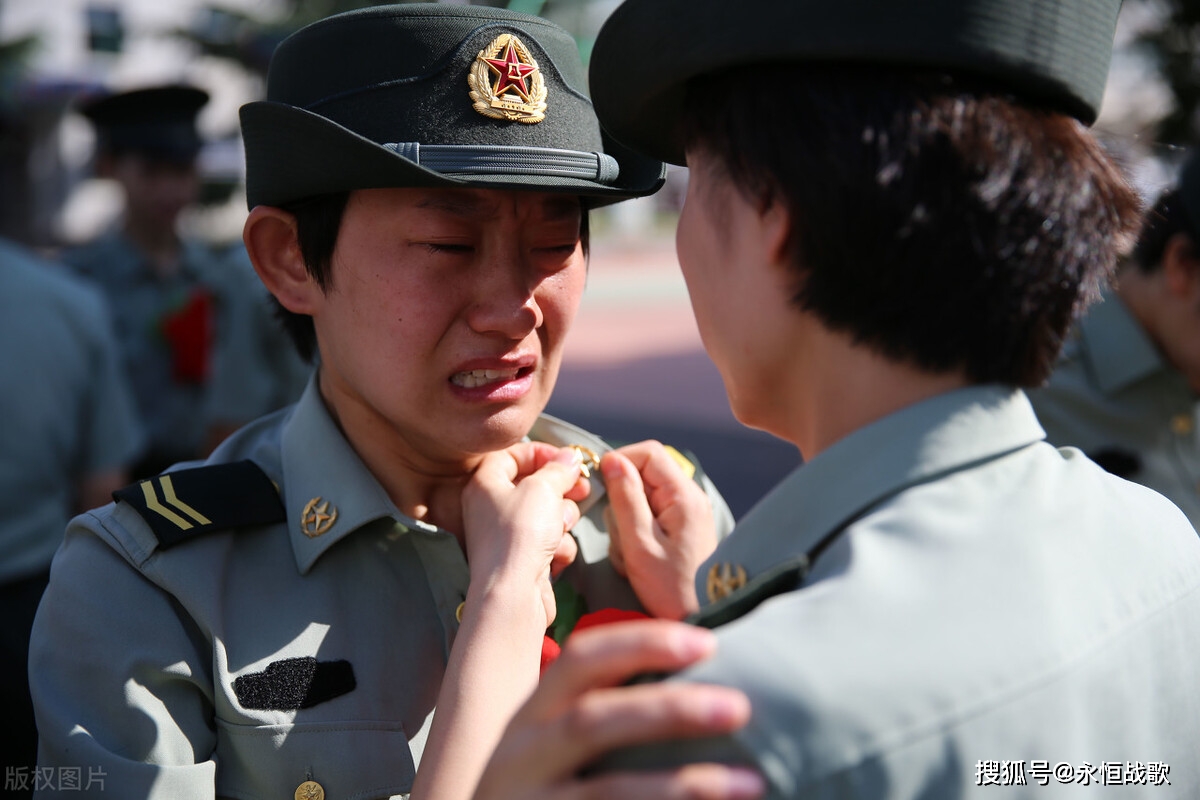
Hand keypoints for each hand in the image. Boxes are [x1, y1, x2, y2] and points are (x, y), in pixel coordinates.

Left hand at [463, 443, 590, 626]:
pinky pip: (548, 542)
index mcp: (484, 484)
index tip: (567, 459)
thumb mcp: (543, 488)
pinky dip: (557, 546)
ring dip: (562, 519)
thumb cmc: (520, 536)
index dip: (541, 453)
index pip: (511, 455)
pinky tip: (555, 554)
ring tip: (562, 527)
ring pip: (546, 514)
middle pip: (533, 485)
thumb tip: (569, 458)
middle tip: (582, 488)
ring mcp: (506, 536)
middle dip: (561, 489)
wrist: (513, 594)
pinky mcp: (522, 560)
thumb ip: (559, 468)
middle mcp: (490, 508)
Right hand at [474, 619, 764, 799]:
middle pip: (594, 720)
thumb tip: (696, 683)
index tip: (708, 642)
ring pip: (610, 791)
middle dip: (669, 709)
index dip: (642, 644)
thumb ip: (598, 713)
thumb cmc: (535, 790)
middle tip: (740, 706)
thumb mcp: (547, 745)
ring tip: (751, 780)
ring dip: (684, 783)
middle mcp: (522, 757)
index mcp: (530, 716)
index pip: (582, 660)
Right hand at [601, 442, 717, 618]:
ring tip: (631, 555)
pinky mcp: (681, 529)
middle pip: (643, 475)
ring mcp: (687, 514)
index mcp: (684, 496)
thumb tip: (612, 460)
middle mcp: (690, 498)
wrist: (702, 619)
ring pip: (642, 499)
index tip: (601, 488)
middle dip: (622, 502)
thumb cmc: (672, 588)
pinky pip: (649, 518)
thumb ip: (625, 499)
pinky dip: (636, 536)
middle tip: (621, 536)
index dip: (620, 461)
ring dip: (626, 524)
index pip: (648, 453)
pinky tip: (638, 561)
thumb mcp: (640, 544)